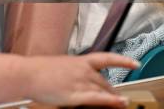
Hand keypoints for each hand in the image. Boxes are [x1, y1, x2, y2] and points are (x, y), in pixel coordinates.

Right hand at [23, 53, 138, 106]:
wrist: (27, 74)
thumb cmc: (38, 70)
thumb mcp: (59, 66)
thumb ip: (73, 73)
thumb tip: (79, 80)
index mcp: (79, 60)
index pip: (106, 58)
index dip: (123, 61)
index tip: (135, 64)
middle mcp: (84, 70)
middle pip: (105, 82)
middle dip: (112, 92)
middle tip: (119, 100)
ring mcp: (81, 82)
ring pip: (104, 90)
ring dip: (114, 98)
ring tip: (121, 105)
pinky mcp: (77, 94)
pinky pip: (98, 98)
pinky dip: (111, 100)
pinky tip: (120, 103)